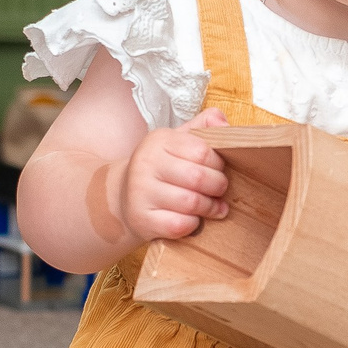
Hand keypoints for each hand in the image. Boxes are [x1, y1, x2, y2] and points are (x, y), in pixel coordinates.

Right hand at [119, 107, 231, 241]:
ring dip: (209, 207)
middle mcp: (146, 164)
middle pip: (199, 178)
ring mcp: (141, 192)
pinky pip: (180, 224)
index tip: (219, 169)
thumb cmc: (161, 168)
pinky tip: (194, 219)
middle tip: (220, 189)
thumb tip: (224, 123)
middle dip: (218, 186)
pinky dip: (194, 224)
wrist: (123, 196)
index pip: (202, 151)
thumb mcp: (177, 141)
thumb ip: (203, 127)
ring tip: (213, 206)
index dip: (219, 164)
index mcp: (159, 140)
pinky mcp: (143, 219)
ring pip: (191, 203)